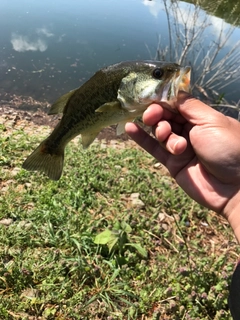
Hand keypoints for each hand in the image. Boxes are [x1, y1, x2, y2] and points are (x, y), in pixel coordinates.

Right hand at [125, 92, 239, 240]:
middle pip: (166, 116)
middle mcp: (190, 130)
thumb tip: (174, 93)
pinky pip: (154, 149)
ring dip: (159, 130)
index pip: (176, 104)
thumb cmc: (228, 149)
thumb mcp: (211, 121)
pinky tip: (130, 128)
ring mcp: (180, 147)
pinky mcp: (172, 163)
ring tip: (168, 137)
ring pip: (160, 132)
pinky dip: (141, 138)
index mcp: (202, 118)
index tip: (150, 97)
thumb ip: (189, 107)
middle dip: (157, 114)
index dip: (163, 100)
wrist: (235, 187)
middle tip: (152, 116)